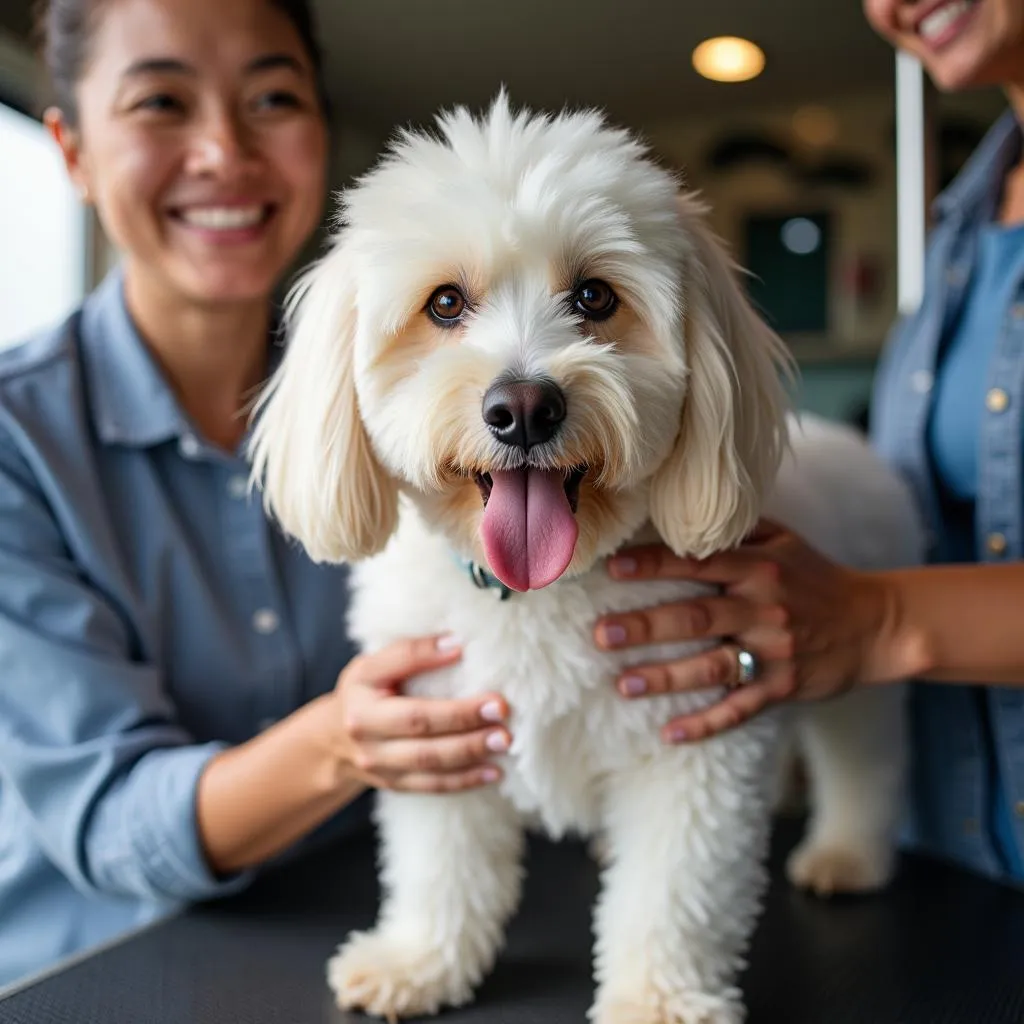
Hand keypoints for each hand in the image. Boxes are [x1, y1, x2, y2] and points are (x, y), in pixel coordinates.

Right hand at [321, 635, 510, 792]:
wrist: (334, 739)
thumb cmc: (364, 692)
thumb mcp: (373, 665)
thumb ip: (409, 652)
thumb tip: (456, 643)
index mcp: (363, 700)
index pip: (402, 687)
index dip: (434, 674)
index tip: (474, 668)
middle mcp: (368, 735)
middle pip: (419, 729)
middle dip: (464, 721)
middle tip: (502, 712)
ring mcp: (379, 765)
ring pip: (428, 763)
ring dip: (470, 753)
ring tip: (503, 741)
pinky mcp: (394, 785)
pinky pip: (432, 786)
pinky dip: (464, 780)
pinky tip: (493, 772)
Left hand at [594, 521, 896, 742]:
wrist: (875, 623)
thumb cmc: (817, 577)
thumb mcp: (785, 541)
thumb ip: (738, 530)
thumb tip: (683, 516)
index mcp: (759, 567)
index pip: (699, 562)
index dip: (654, 564)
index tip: (613, 568)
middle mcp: (763, 608)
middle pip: (696, 617)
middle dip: (646, 625)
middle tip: (601, 633)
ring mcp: (774, 651)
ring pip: (712, 666)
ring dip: (666, 677)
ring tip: (623, 684)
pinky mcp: (783, 687)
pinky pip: (740, 709)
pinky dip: (706, 724)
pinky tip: (670, 734)